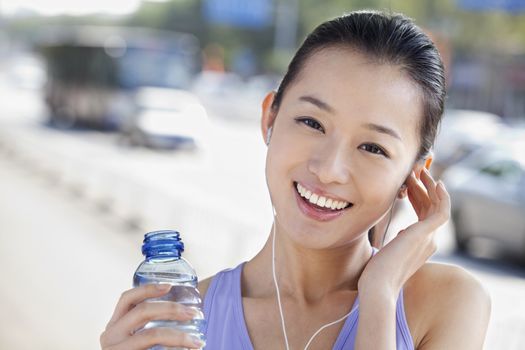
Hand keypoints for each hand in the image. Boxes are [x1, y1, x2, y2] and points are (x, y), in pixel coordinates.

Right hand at [100, 284, 204, 349]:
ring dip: (179, 336)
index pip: (127, 299)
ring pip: (152, 335)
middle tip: (192, 313)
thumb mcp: (130, 339)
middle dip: (171, 309)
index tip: (169, 286)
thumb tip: (183, 311)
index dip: (147, 289)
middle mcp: (110, 337)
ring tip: (197, 341)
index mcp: (113, 326)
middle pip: (142, 312)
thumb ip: (144, 326)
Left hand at [358, 168, 450, 295]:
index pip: (422, 214)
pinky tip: (437, 183)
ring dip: (430, 186)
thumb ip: (392, 242)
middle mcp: (428, 241)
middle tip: (415, 171)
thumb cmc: (376, 273)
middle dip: (423, 188)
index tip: (406, 183)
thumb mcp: (385, 251)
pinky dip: (442, 197)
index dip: (416, 196)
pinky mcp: (427, 234)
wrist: (378, 285)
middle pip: (430, 207)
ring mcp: (429, 238)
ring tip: (421, 170)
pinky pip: (442, 211)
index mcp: (418, 244)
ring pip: (437, 206)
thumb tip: (392, 234)